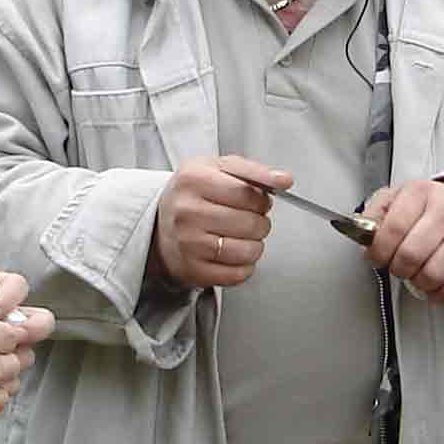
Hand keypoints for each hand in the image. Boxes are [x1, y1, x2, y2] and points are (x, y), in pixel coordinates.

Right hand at [152, 155, 283, 290]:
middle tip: (248, 219)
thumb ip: (254, 171)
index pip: (248, 194)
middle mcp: (187, 211)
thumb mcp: (218, 168)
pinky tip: (233, 253)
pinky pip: (238, 274)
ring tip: (241, 237)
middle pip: (251, 223)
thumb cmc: (193, 194)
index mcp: (193, 179)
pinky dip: (244, 266)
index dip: (262, 200)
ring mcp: (188, 243)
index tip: (259, 201)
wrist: (158, 223)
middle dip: (260, 222)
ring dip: (254, 245)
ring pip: (249, 251)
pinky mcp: (192, 270)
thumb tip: (284, 180)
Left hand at [358, 179, 443, 303]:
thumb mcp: (401, 196)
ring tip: (417, 272)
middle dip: (397, 268)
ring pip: (430, 276)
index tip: (376, 257)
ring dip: (417, 282)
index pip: (391, 229)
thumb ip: (376, 212)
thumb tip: (359, 232)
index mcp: (420, 194)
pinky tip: (433, 284)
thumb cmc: (435, 205)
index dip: (378, 251)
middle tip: (398, 265)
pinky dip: (436, 294)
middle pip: (409, 256)